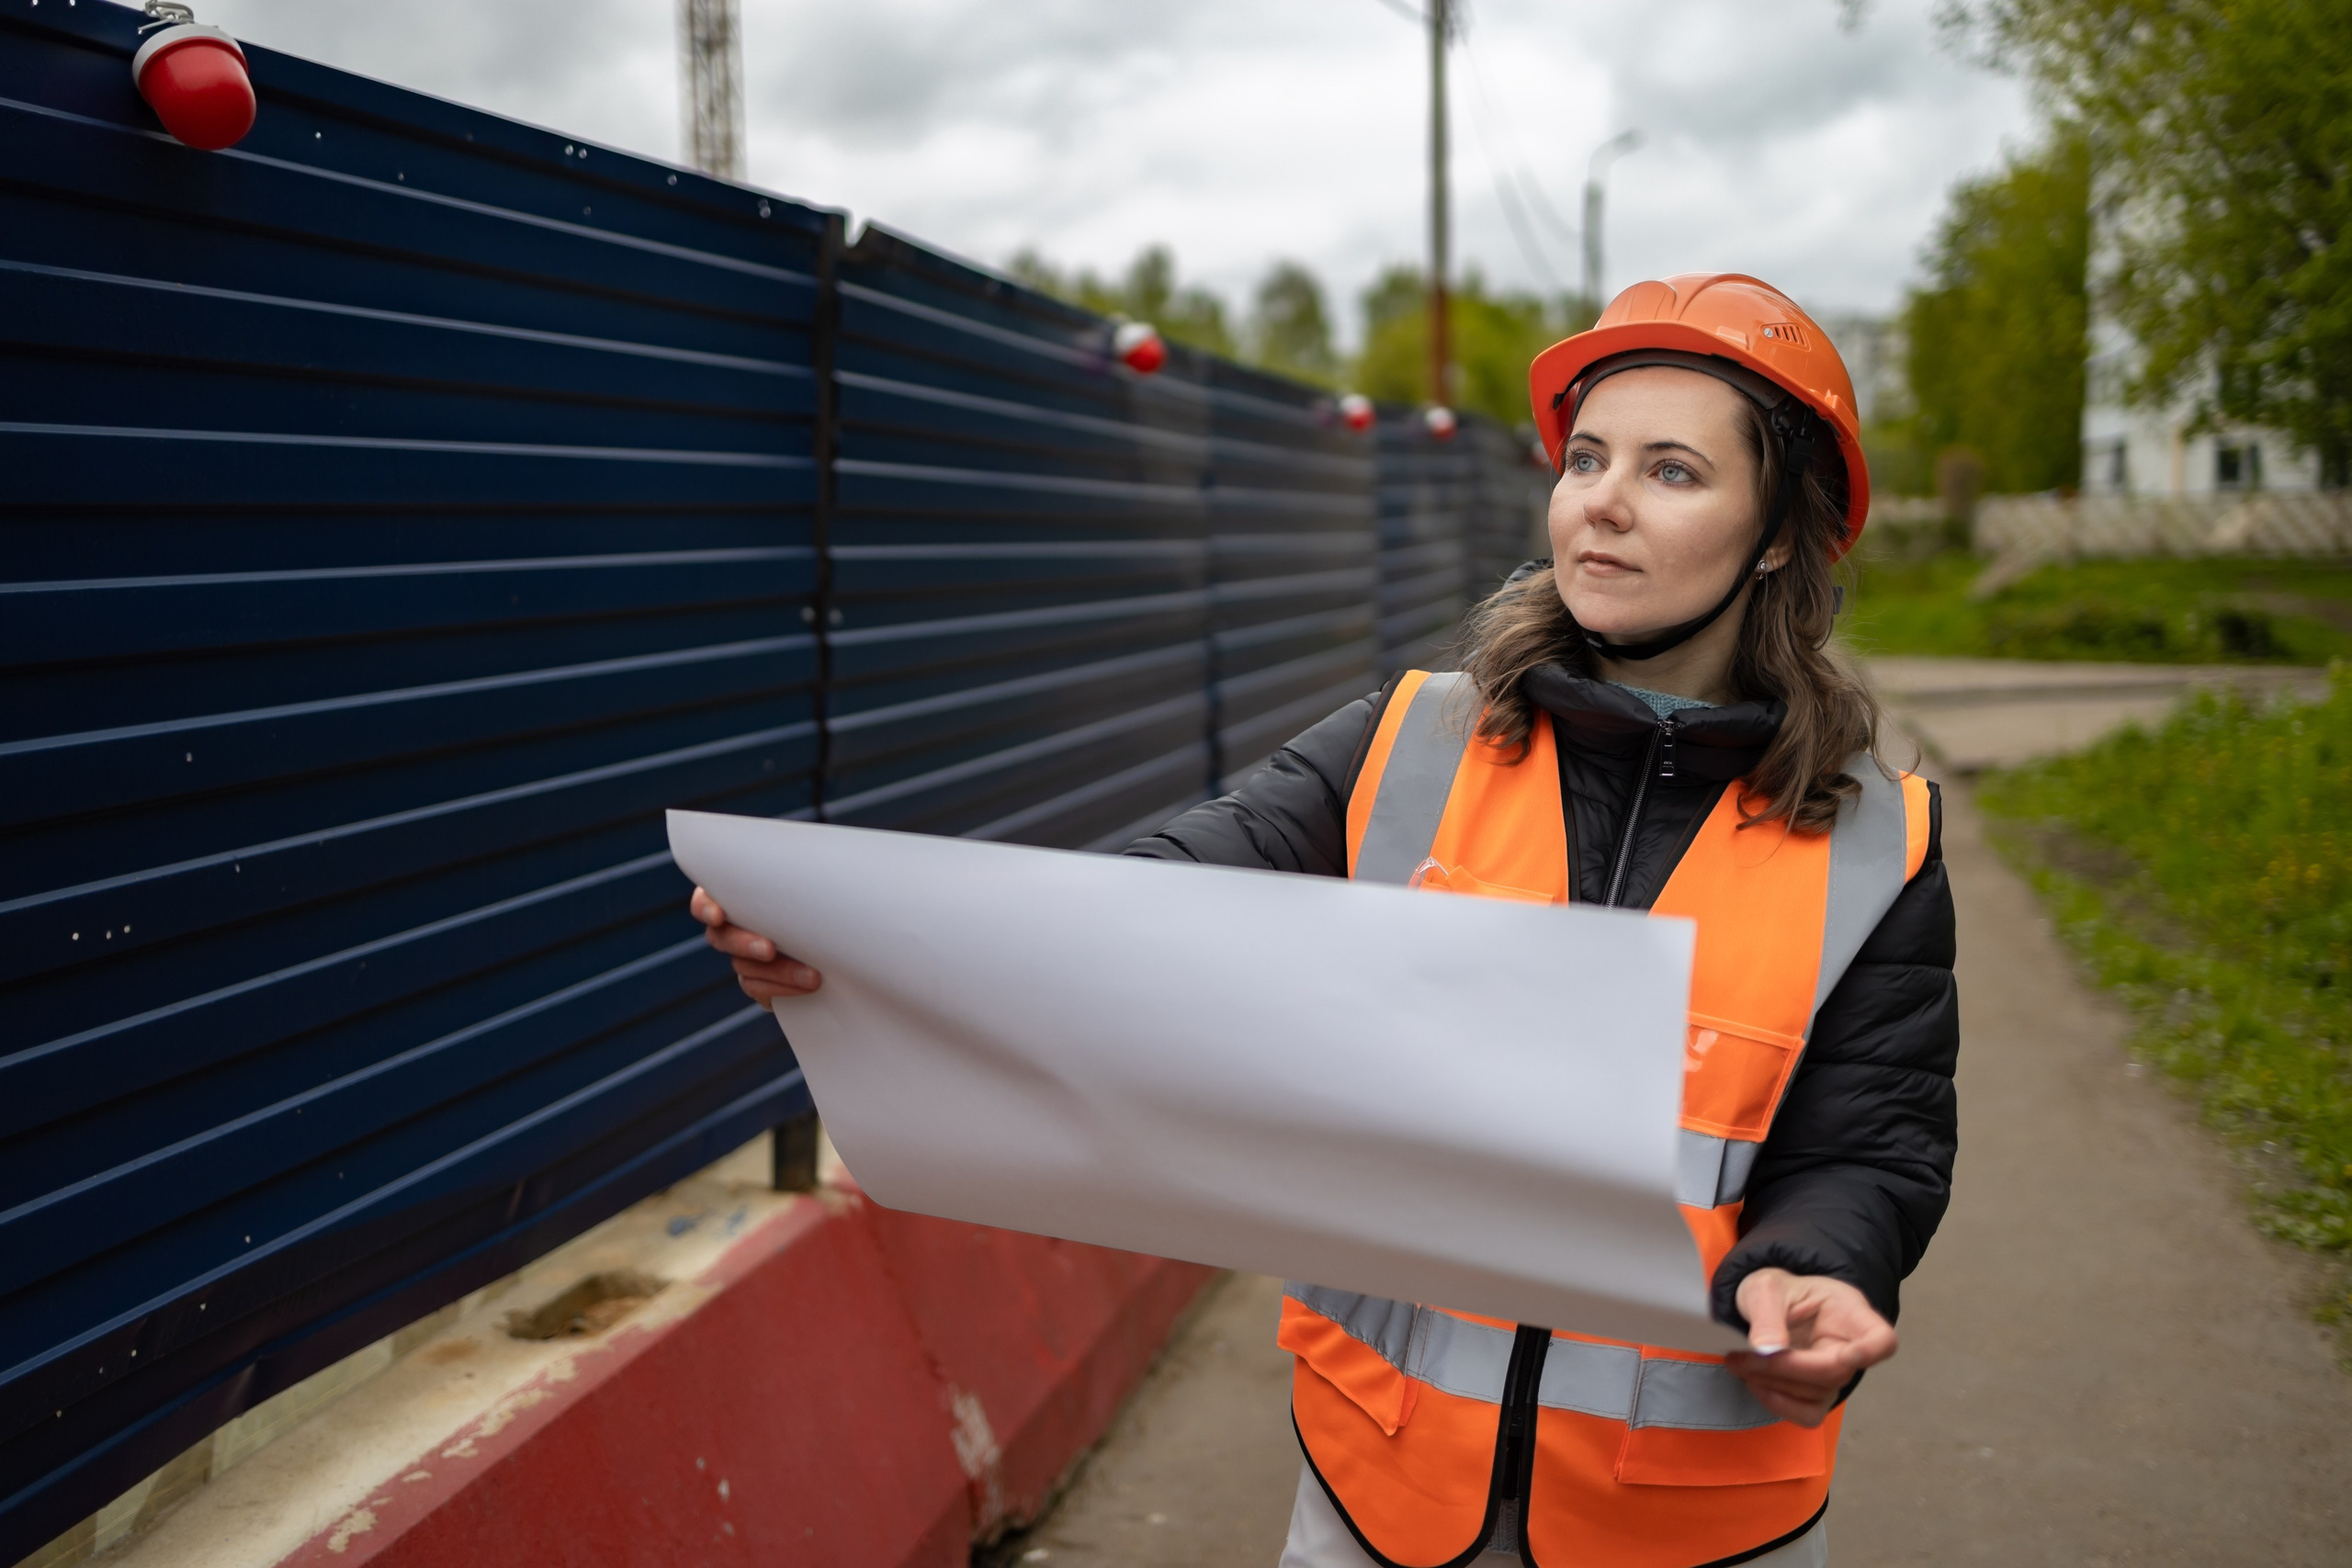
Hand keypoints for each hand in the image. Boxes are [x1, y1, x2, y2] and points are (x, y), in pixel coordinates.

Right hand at [689, 886, 822, 1006]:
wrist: (828, 942)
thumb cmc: (816, 901)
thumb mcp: (806, 888)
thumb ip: (798, 881)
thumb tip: (821, 854)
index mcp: (737, 897)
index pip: (704, 900)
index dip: (705, 908)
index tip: (717, 916)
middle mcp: (731, 926)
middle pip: (720, 937)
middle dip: (744, 944)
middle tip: (769, 950)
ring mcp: (740, 955)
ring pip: (744, 965)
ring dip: (779, 971)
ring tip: (812, 976)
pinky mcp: (754, 980)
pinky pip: (757, 987)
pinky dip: (782, 987)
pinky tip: (806, 987)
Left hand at [1721, 1268, 1897, 1427]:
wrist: (1764, 1306)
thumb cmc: (1775, 1292)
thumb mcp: (1765, 1288)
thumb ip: (1767, 1316)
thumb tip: (1767, 1351)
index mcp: (1849, 1313)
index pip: (1882, 1339)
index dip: (1871, 1352)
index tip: (1848, 1356)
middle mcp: (1850, 1348)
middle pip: (1836, 1372)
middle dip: (1786, 1367)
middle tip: (1740, 1356)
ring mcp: (1835, 1375)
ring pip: (1817, 1395)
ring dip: (1773, 1384)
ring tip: (1737, 1362)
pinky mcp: (1816, 1395)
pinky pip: (1807, 1414)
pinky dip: (1778, 1404)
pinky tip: (1753, 1383)